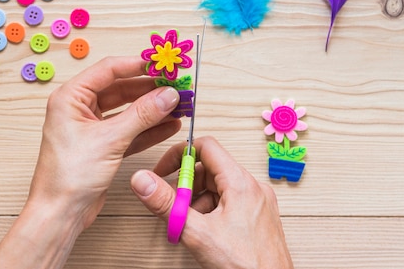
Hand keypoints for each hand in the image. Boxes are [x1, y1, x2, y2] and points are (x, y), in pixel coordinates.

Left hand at [0, 56, 181, 268]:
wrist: (60, 214)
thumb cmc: (69, 176)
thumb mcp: (109, 140)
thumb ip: (142, 115)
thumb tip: (167, 95)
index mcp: (71, 98)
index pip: (109, 70)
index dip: (138, 65)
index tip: (163, 65)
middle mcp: (79, 109)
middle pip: (121, 89)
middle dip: (150, 89)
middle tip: (176, 86)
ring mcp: (92, 128)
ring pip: (128, 110)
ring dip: (153, 109)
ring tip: (179, 105)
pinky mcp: (103, 146)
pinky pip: (130, 130)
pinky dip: (149, 128)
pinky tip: (170, 125)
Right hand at [131, 136, 293, 268]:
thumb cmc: (246, 266)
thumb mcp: (197, 233)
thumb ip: (167, 204)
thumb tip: (144, 181)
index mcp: (241, 183)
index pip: (207, 147)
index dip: (180, 155)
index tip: (164, 170)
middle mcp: (253, 189)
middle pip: (211, 169)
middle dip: (187, 186)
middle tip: (174, 206)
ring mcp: (258, 204)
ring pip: (219, 189)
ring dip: (198, 202)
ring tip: (188, 225)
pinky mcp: (258, 219)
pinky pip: (229, 204)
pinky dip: (211, 213)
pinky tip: (204, 233)